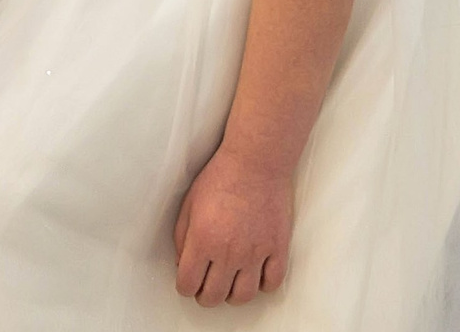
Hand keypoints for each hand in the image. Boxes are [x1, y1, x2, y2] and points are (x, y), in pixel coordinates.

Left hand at [172, 145, 293, 306]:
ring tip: (230, 283)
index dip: (186, 287)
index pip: (188, 285)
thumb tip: (184, 263)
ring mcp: (255, 252)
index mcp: (203, 240)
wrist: (256, 162)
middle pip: (213, 297)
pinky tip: (255, 274)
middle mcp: (228, 252)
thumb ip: (182, 238)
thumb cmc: (223, 176)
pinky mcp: (277, 248)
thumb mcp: (189, 204)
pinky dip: (263, 285)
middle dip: (206, 296)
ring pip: (243, 296)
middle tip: (207, 286)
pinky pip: (272, 283)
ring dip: (233, 295)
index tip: (189, 283)